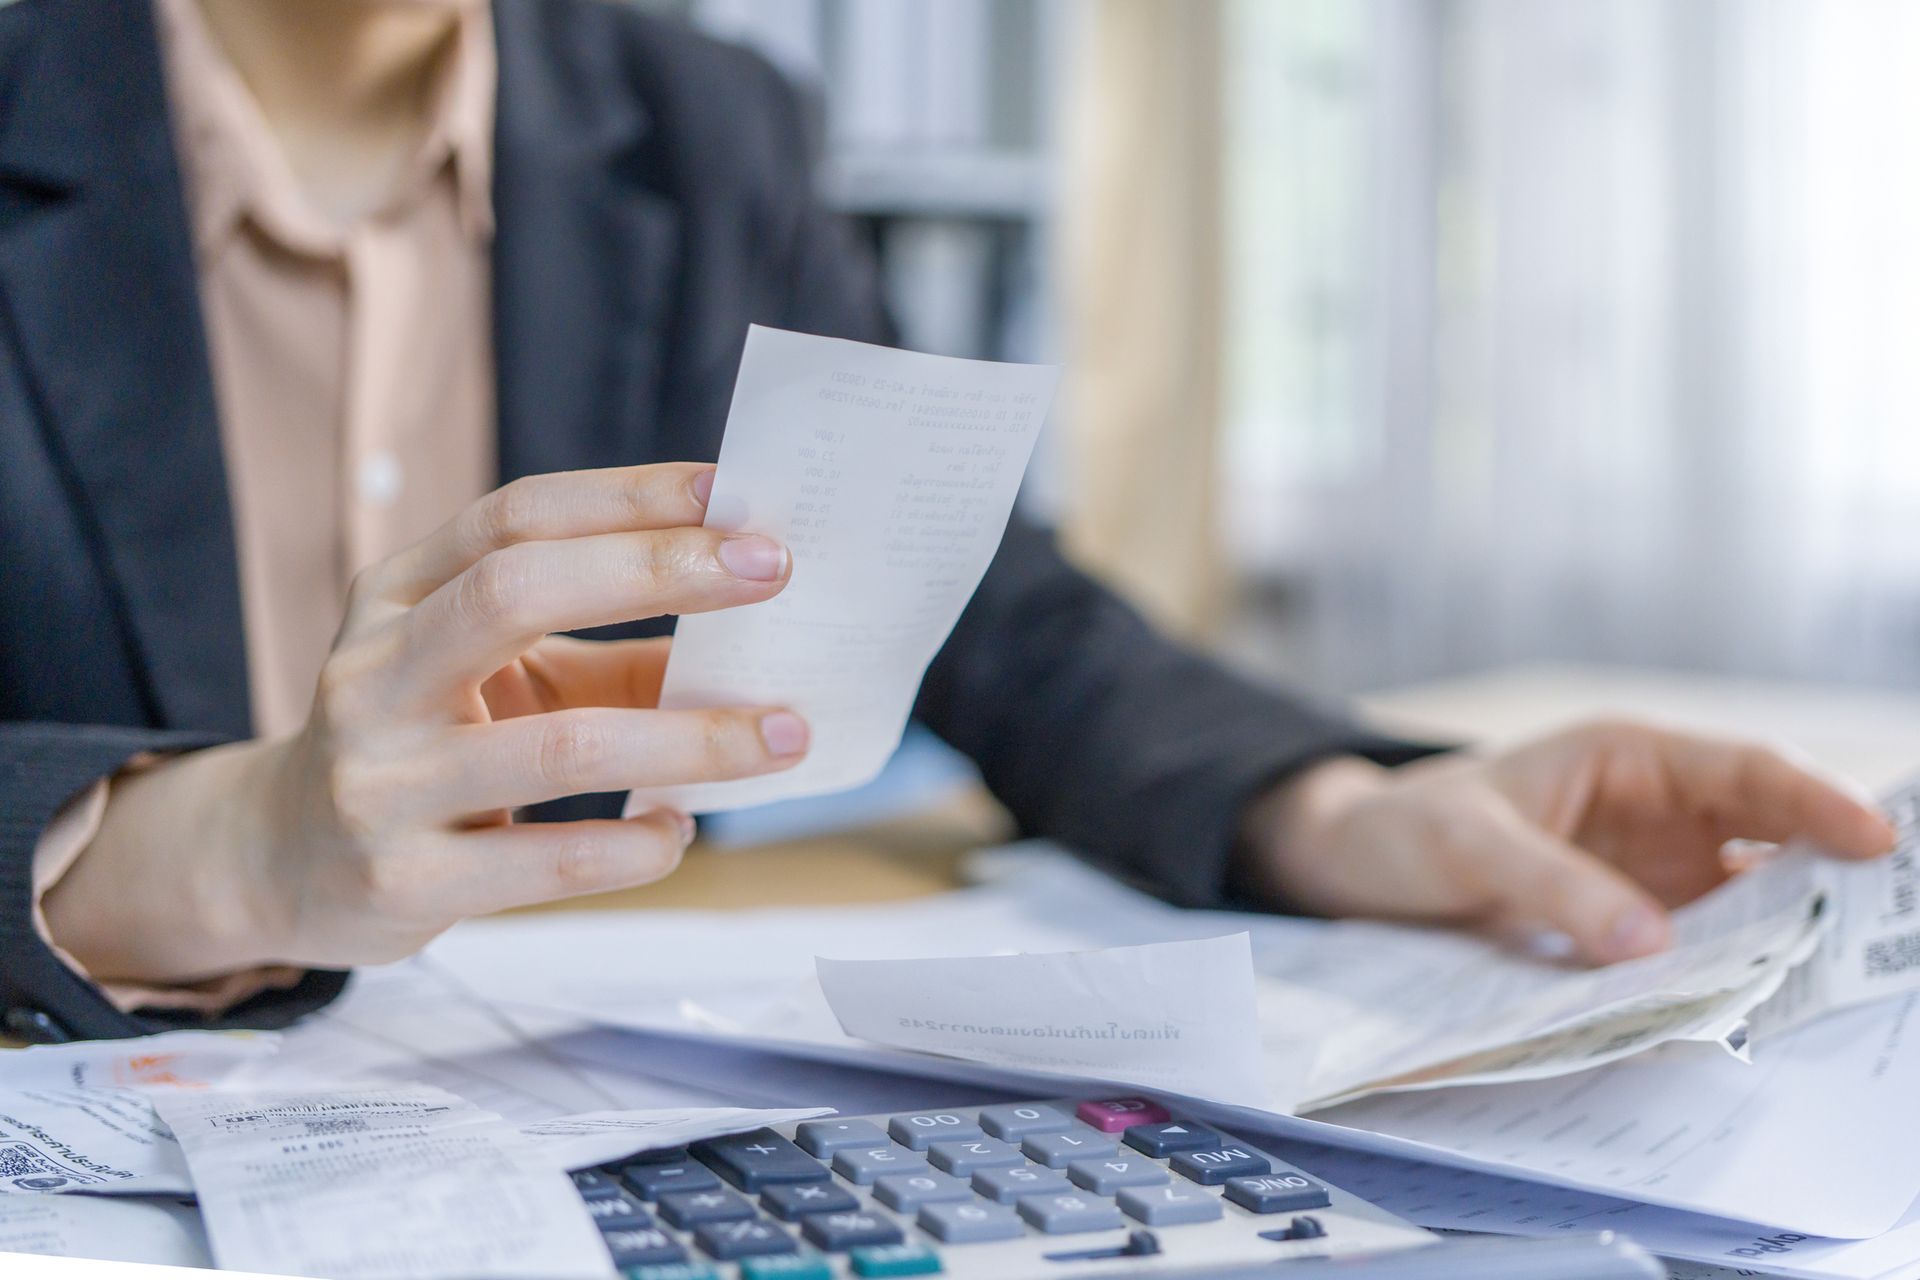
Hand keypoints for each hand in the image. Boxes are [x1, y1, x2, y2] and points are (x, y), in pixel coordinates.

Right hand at [45, 464, 806, 982]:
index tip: (729, 489)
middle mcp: (375, 673)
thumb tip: (755, 639)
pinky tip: (682, 831)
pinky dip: (636, 845)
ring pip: (562, 745)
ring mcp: (382, 779)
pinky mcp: (405, 880)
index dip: (625, 496)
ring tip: (783, 735)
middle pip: (517, 591)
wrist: (278, 861)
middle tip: (773, 572)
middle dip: (656, 572)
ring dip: (693, 739)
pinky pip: (549, 862)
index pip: (514, 518)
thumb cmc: (421, 744)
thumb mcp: (496, 677)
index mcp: (395, 596)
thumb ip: (612, 657)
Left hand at [1238, 721, 1895, 963]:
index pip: (1744, 771)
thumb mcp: (1468, 845)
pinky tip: (1755, 1004)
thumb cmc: (1404, 829)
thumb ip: (1554, 887)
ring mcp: (1648, 870)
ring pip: (1744, 898)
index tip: (1874, 841)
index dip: (1816, 802)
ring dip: (1787, 933)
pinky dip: (1727, 968)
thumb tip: (1649, 944)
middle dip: (1831, 873)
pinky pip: (1695, 944)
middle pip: (1768, 836)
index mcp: (1626, 758)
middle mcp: (1653, 811)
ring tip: (1838, 977)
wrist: (1351, 866)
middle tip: (1886, 928)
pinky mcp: (1626, 922)